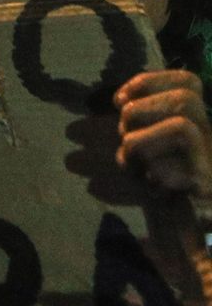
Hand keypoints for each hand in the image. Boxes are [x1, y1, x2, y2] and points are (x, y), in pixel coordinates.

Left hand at [116, 70, 211, 196]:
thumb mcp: (147, 144)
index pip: (188, 82)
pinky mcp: (207, 184)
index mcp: (197, 119)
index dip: (150, 82)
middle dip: (140, 112)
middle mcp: (210, 134)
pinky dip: (152, 173)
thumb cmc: (162, 179)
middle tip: (125, 134)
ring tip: (131, 161)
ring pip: (181, 128)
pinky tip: (150, 183)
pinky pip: (177, 169)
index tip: (118, 100)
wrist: (192, 224)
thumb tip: (104, 111)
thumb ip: (135, 124)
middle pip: (185, 100)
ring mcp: (211, 158)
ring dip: (141, 143)